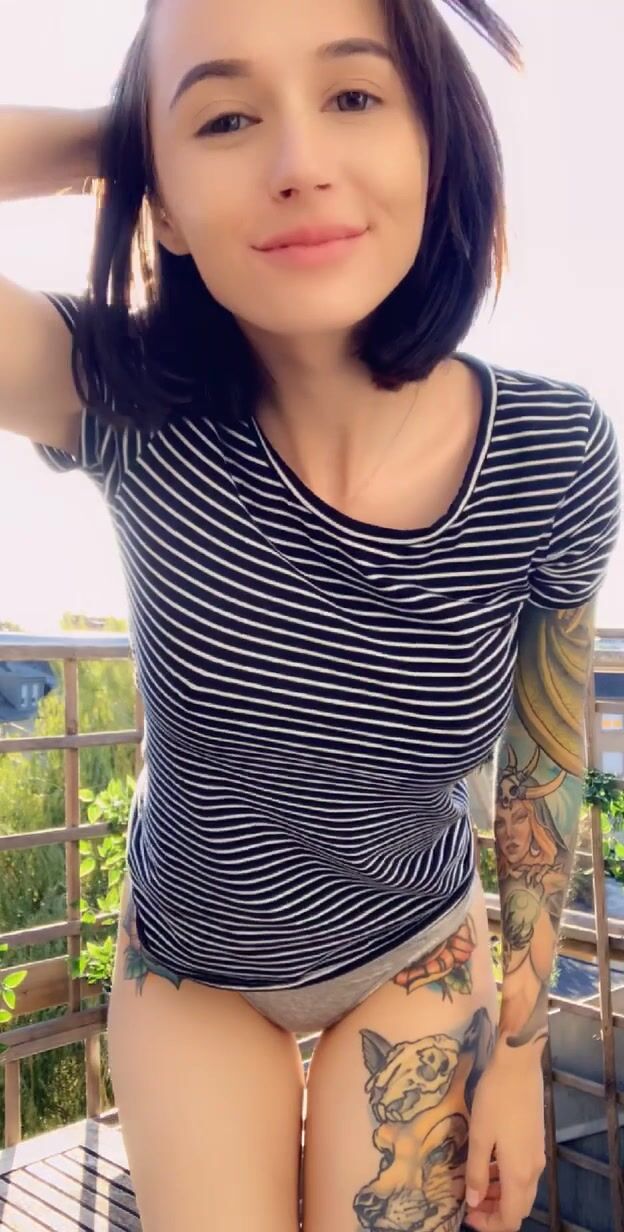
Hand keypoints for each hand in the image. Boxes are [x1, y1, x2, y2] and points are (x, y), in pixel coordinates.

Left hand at [463, 1045, 545, 1230]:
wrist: (519, 1064)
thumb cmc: (495, 1099)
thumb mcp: (480, 1135)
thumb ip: (477, 1172)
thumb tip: (474, 1202)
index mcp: (519, 1173)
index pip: (510, 1218)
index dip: (489, 1224)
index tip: (467, 1216)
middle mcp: (533, 1169)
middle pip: (518, 1207)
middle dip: (494, 1212)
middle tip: (470, 1203)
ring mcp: (536, 1154)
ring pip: (521, 1189)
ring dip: (499, 1194)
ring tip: (474, 1184)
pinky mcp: (535, 1140)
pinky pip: (522, 1172)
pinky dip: (506, 1177)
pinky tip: (489, 1163)